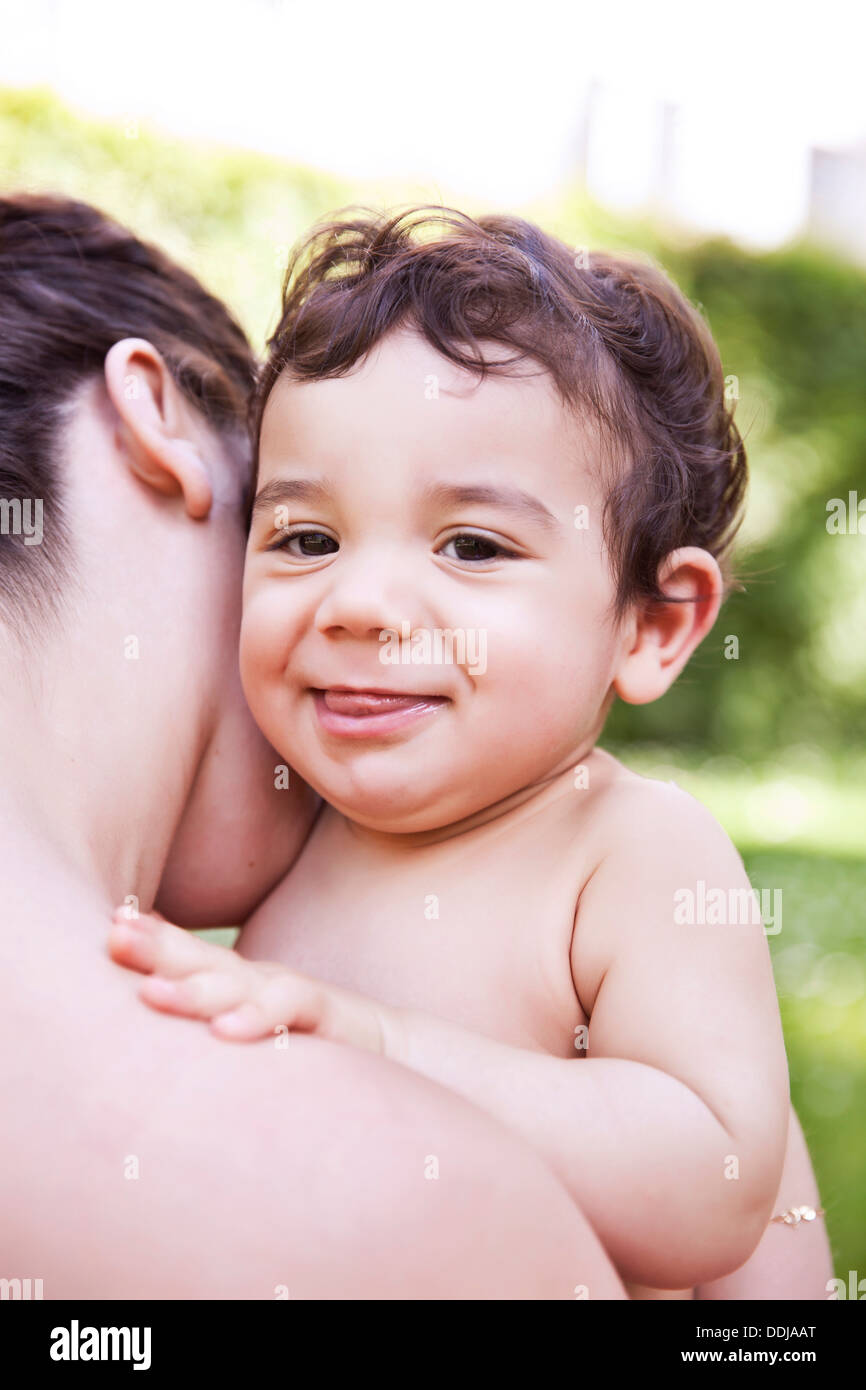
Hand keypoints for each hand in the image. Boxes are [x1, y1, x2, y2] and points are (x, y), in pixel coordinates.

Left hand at [107, 908, 395, 1054]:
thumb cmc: (306, 1039)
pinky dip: (257, 1019)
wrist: (391, 1047)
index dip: (148, 940)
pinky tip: (224, 1033)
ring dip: (193, 990)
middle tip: (115, 937)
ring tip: (149, 995)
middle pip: (202, 960)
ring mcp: (289, 994)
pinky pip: (289, 1011)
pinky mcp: (328, 1016)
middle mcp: (256, 979)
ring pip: (238, 986)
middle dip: (157, 948)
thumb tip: (140, 999)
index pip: (184, 955)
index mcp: (232, 980)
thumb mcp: (247, 1020)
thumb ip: (204, 1007)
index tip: (107, 926)